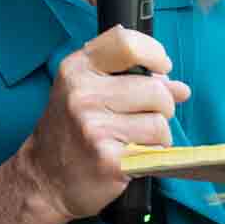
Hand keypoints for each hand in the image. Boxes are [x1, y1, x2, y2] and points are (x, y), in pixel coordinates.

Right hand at [11, 27, 190, 223]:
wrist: (44, 179)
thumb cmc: (69, 132)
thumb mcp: (85, 91)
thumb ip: (131, 80)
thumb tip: (179, 88)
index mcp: (76, 69)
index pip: (127, 44)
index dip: (153, 54)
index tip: (160, 69)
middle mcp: (81, 94)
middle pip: (155, 89)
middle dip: (162, 106)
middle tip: (143, 117)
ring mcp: (93, 127)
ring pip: (159, 122)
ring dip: (158, 135)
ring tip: (135, 139)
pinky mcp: (109, 160)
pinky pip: (155, 150)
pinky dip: (152, 155)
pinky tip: (132, 156)